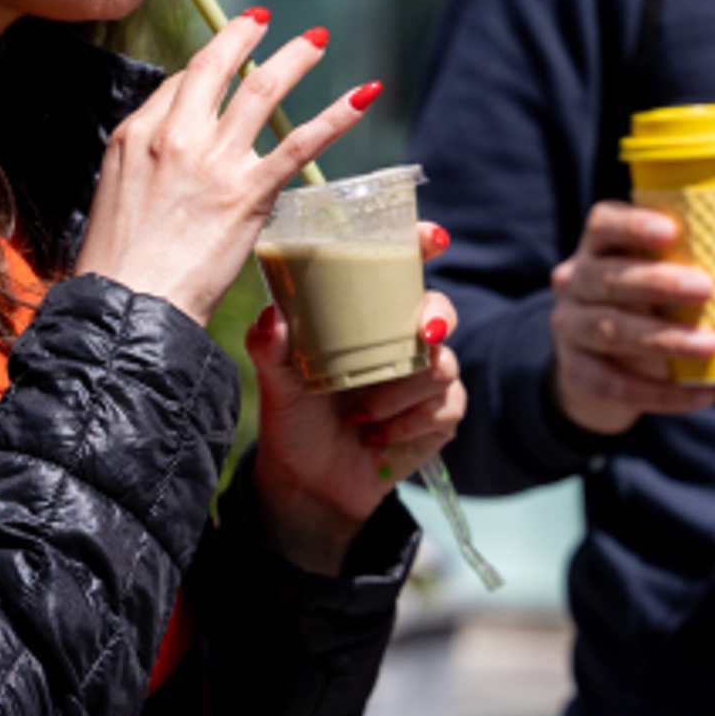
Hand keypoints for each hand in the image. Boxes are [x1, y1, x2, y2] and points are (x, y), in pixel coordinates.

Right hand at [74, 13, 375, 325]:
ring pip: (261, 90)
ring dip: (294, 59)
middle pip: (215, 67)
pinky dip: (336, 115)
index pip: (178, 84)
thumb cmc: (116, 267)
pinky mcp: (248, 192)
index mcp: (134, 135)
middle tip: (263, 20)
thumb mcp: (113, 197)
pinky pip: (301, 143)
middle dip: (242, 36)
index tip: (223, 66)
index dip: (206, 70)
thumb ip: (143, 167)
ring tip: (316, 40)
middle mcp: (173, 136)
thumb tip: (169, 163)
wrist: (126, 306)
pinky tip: (363, 97)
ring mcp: (213, 161)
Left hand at [250, 222, 464, 575]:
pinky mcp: (438, 417)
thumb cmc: (292, 413)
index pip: (401, 269)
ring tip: (356, 413)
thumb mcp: (274, 377)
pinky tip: (374, 435)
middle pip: (440, 309)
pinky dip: (408, 423)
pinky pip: (445, 408)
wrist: (306, 477)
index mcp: (363, 315)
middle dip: (437, 317)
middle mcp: (399, 338)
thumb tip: (271, 316)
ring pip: (442, 366)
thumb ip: (269, 346)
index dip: (421, 246)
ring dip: (399, 392)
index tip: (432, 238)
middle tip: (423, 332)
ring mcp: (424, 377)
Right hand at [550, 200, 714, 434]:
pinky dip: (658, 392)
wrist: (600, 367)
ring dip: (660, 336)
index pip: (602, 225)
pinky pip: (612, 382)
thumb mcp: (655, 281)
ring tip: (708, 344)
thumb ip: (688, 266)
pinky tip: (702, 394)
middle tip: (706, 288)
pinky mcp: (575, 370)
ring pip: (608, 328)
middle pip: (605, 277)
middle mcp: (574, 282)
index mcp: (596, 249)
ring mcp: (569, 326)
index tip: (670, 232)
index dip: (631, 226)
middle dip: (656, 282)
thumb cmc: (646, 308)